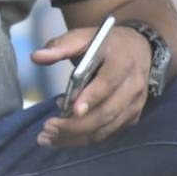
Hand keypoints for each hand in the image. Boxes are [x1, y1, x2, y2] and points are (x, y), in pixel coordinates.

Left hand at [31, 25, 151, 147]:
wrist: (140, 48)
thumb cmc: (106, 43)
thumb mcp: (84, 37)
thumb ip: (61, 46)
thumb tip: (36, 57)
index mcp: (122, 63)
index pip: (108, 84)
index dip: (91, 98)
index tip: (71, 109)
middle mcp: (132, 87)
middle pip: (106, 112)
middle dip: (76, 125)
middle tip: (47, 128)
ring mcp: (134, 105)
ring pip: (106, 127)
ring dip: (76, 137)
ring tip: (47, 138)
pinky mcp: (131, 116)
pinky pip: (108, 132)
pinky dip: (85, 137)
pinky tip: (62, 136)